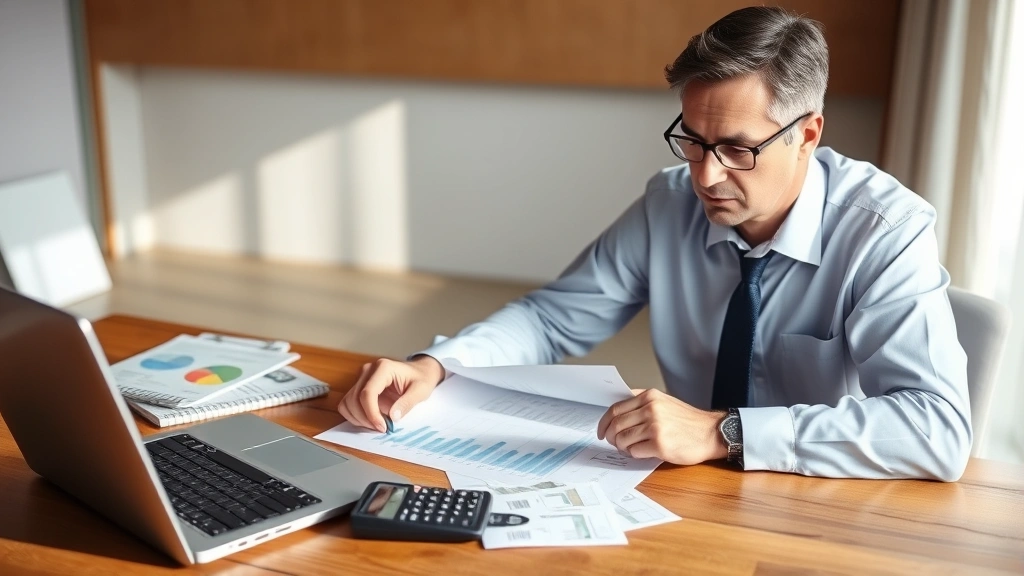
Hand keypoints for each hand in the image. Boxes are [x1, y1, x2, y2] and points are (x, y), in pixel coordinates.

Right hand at [337, 355, 444, 432]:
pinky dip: (355, 416)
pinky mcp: (359, 386)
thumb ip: (407, 403)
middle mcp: (368, 370)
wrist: (419, 372)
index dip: (371, 413)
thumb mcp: (421, 391)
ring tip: (377, 425)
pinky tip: (370, 421)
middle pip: (354, 399)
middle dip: (365, 419)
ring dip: (358, 419)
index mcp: (383, 368)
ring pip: (348, 402)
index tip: (382, 427)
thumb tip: (392, 417)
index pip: (367, 393)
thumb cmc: (421, 379)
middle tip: (382, 429)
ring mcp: (362, 377)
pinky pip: (348, 403)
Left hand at [596, 389, 727, 464]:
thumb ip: (641, 402)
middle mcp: (651, 409)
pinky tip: (642, 452)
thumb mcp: (664, 401)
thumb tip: (616, 411)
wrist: (711, 433)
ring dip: (622, 447)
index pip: (615, 408)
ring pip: (622, 439)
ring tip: (630, 448)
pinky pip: (634, 451)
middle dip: (610, 436)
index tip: (601, 430)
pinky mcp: (660, 445)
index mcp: (649, 397)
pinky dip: (634, 454)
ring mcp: (655, 427)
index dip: (604, 422)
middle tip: (613, 442)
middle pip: (616, 424)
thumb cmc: (687, 420)